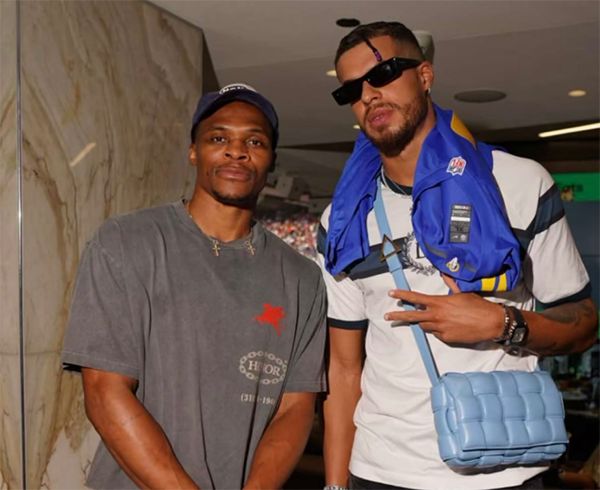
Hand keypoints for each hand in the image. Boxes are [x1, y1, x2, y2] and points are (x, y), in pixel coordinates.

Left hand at [384, 274, 504, 343]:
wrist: (491, 322)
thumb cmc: (477, 305)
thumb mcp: (462, 292)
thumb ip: (450, 284)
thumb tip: (445, 273)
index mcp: (439, 302)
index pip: (416, 298)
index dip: (402, 295)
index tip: (392, 293)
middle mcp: (437, 315)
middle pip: (412, 316)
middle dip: (398, 316)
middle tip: (387, 317)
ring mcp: (440, 328)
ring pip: (425, 326)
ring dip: (427, 322)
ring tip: (439, 319)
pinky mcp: (446, 338)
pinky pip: (437, 333)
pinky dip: (440, 330)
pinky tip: (451, 326)